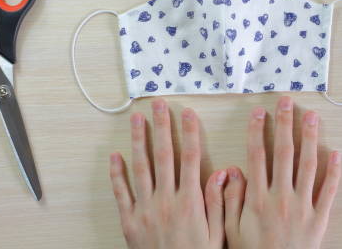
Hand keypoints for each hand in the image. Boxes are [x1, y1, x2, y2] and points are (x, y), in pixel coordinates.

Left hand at [109, 98, 225, 248]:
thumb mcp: (217, 235)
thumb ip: (219, 203)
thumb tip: (226, 173)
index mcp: (189, 202)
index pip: (191, 158)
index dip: (189, 133)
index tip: (188, 113)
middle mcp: (165, 200)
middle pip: (163, 156)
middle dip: (161, 127)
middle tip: (158, 105)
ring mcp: (144, 210)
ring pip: (141, 168)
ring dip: (138, 141)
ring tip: (136, 120)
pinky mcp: (129, 221)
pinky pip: (121, 193)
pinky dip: (117, 174)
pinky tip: (116, 155)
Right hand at [224, 96, 341, 248]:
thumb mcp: (231, 229)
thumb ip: (229, 199)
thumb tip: (232, 170)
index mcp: (258, 198)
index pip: (257, 155)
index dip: (256, 131)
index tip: (258, 112)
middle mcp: (281, 196)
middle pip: (283, 153)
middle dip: (285, 124)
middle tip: (287, 102)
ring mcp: (303, 206)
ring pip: (307, 165)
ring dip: (310, 138)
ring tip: (312, 117)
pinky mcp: (319, 218)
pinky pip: (329, 192)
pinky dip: (334, 173)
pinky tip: (336, 154)